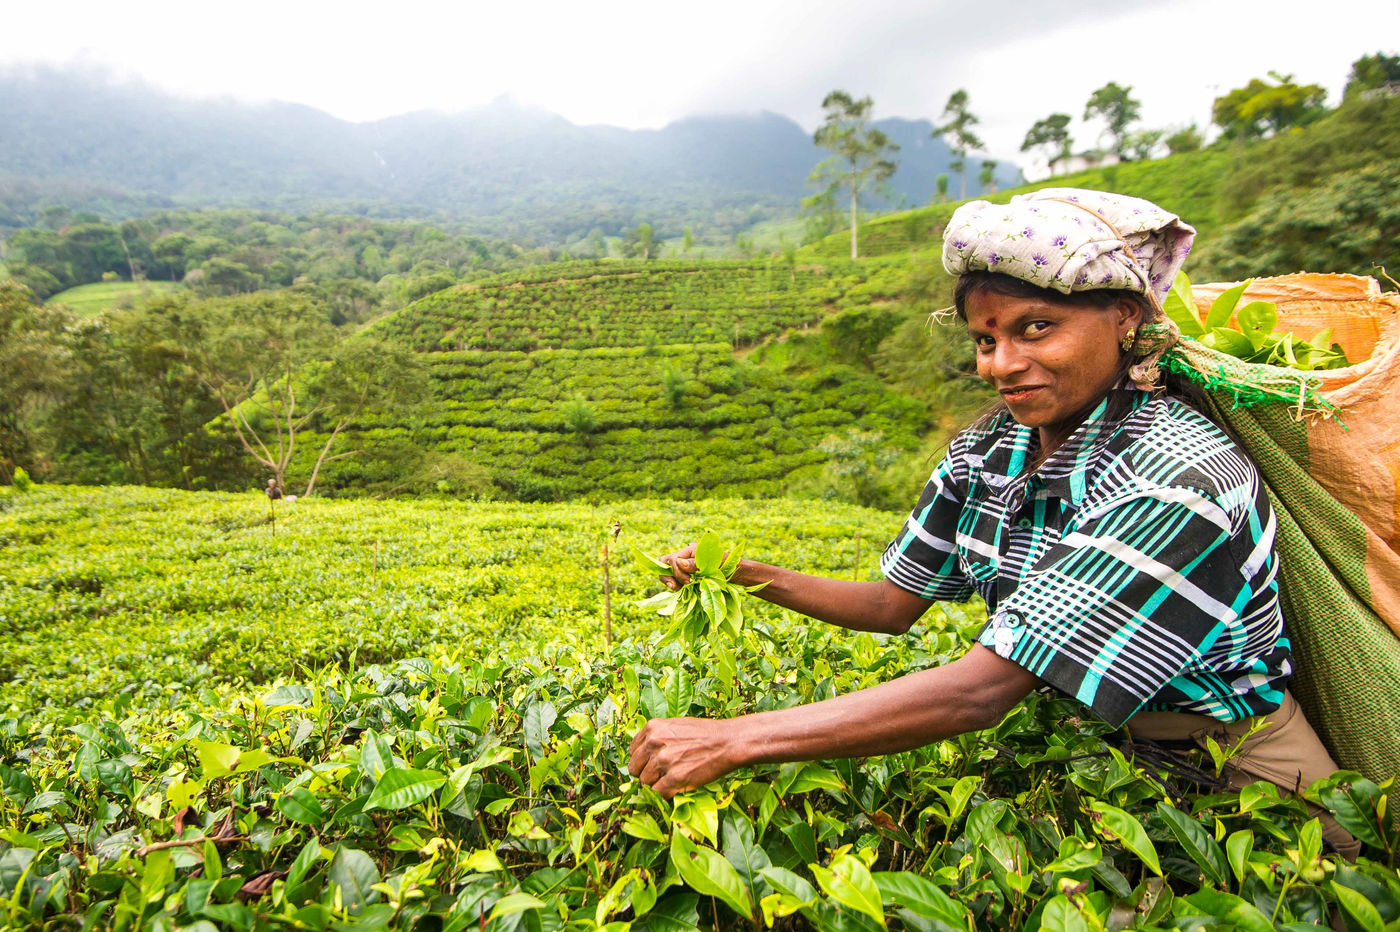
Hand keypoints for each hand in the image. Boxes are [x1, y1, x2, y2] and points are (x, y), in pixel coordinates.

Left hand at [627, 716, 743, 797]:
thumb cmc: (705, 733)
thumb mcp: (676, 725)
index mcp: (652, 728)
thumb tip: (644, 754)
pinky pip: (658, 793)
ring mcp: (663, 761)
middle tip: (661, 776)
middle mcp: (654, 743)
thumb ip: (657, 737)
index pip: (633, 751)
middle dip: (646, 775)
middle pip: (635, 769)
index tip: (650, 765)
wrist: (728, 742)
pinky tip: (677, 787)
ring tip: (673, 780)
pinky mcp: (674, 778)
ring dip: (657, 785)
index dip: (642, 761)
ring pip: (645, 783)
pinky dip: (666, 794)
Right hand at [658, 543, 758, 588]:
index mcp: (690, 550)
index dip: (677, 572)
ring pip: (668, 573)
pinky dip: (677, 587)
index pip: (672, 559)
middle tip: (679, 587)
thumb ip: (694, 563)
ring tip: (681, 590)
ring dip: (673, 582)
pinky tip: (684, 592)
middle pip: (665, 564)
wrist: (737, 575)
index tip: (688, 582)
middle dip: (669, 577)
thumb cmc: (727, 566)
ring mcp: (685, 567)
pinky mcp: (688, 578)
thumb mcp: (712, 563)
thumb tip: (678, 562)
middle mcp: (685, 557)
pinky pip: (675, 581)